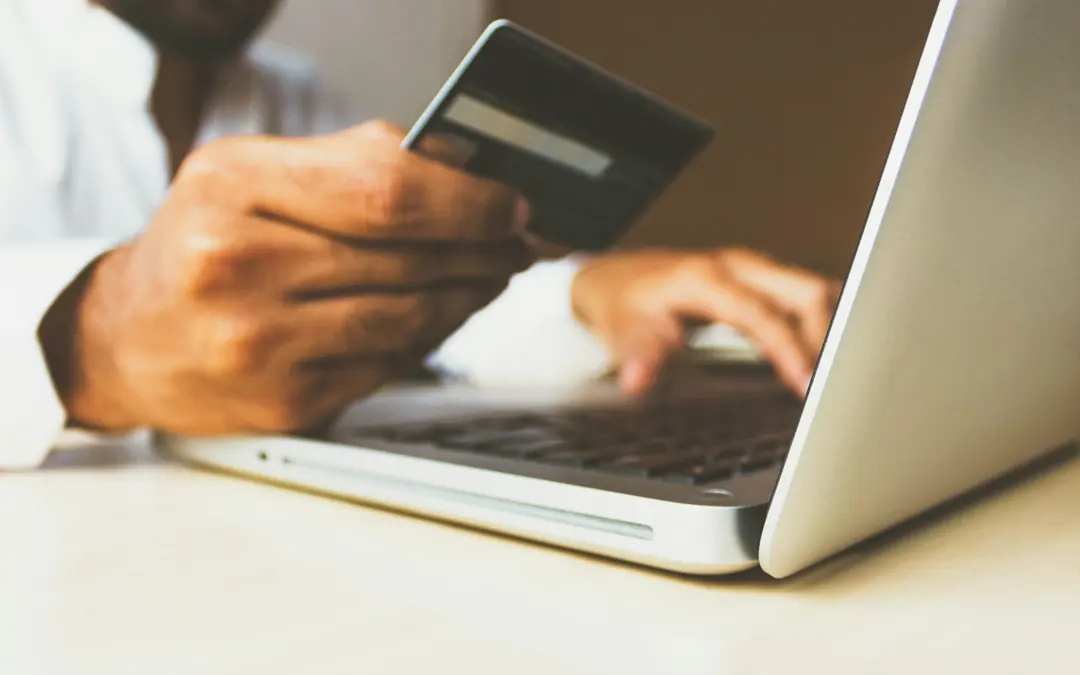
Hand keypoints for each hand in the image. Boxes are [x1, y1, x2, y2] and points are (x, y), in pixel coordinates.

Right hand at [45, 121, 531, 434]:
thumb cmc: (202, 244)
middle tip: (517, 243)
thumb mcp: (252, 174)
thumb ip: (353, 162)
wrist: (127, 338)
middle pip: (407, 256)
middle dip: (483, 249)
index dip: (468, 201)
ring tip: (489, 276)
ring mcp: (258, 344)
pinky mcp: (284, 402)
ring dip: (467, 296)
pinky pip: (388, 365)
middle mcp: (236, 265)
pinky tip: (440, 316)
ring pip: (409, 318)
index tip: (511, 204)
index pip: (386, 191)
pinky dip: (427, 339)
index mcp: (232, 186)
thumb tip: (467, 170)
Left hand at [571, 247, 840, 396]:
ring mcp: (753, 269)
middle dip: (827, 337)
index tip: (806, 384)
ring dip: (831, 330)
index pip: (761, 313)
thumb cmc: (623, 304)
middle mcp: (737, 266)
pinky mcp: (762, 280)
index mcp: (705, 278)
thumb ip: (637, 356)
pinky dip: (823, 323)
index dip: (789, 348)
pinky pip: (806, 297)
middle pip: (805, 291)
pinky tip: (828, 356)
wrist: (617, 278)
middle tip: (835, 385)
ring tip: (840, 376)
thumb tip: (638, 381)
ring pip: (813, 290)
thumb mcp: (621, 331)